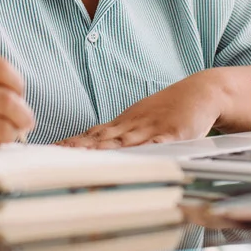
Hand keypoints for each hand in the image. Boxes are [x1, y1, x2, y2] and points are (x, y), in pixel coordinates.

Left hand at [57, 72, 220, 148]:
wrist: (200, 92)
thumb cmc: (167, 111)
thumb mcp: (138, 122)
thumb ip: (116, 137)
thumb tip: (90, 148)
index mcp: (123, 125)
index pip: (91, 136)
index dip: (71, 144)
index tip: (51, 152)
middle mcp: (133, 126)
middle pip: (102, 139)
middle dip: (80, 150)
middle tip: (58, 157)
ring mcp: (152, 129)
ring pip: (125, 142)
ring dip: (105, 151)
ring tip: (86, 159)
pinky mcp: (174, 133)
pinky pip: (160, 143)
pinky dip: (148, 150)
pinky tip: (138, 156)